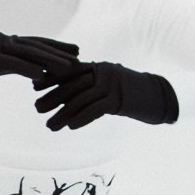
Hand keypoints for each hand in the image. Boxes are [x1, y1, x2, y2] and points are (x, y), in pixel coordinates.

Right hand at [0, 33, 80, 89]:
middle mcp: (6, 41)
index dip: (57, 47)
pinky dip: (28, 69)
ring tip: (68, 67)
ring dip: (51, 59)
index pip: (37, 44)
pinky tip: (42, 75)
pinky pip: (12, 64)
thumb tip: (29, 72)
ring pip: (29, 52)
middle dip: (60, 51)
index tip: (75, 51)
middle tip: (80, 57)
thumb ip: (10, 65)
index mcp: (7, 43)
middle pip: (38, 45)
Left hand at [34, 59, 178, 130]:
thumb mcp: (110, 88)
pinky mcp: (120, 99)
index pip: (70, 71)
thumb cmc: (133, 95)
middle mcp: (103, 72)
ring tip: (50, 126)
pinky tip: (70, 127)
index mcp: (99, 67)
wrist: (160, 98)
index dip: (51, 79)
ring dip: (62, 114)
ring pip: (80, 100)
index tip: (34, 87)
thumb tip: (69, 99)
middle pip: (71, 85)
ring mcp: (112, 85)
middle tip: (37, 109)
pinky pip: (95, 109)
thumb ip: (92, 88)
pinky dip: (81, 118)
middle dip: (52, 97)